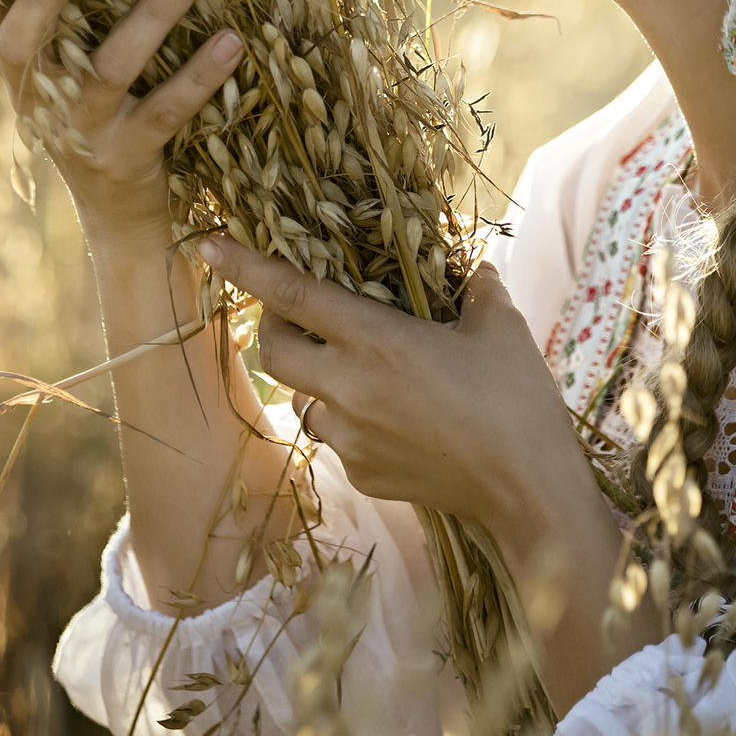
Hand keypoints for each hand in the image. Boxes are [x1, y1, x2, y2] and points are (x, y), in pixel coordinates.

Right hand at [0, 0, 243, 243]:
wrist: (117, 214)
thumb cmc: (81, 120)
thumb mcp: (43, 77)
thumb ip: (19, 19)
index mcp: (18, 76)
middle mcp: (41, 103)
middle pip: (28, 46)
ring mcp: (85, 133)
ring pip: (112, 69)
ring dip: (153, 14)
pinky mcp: (131, 156)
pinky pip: (169, 110)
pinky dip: (201, 74)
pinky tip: (230, 41)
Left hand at [196, 240, 587, 536]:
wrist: (528, 491)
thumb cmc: (517, 400)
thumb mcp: (501, 327)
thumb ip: (476, 288)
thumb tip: (473, 270)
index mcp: (375, 339)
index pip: (291, 293)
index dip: (245, 266)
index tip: (207, 244)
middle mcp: (348, 387)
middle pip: (272, 351)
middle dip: (271, 326)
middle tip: (294, 314)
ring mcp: (350, 438)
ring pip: (301, 399)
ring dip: (313, 378)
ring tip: (355, 370)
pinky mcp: (362, 475)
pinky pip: (335, 439)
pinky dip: (347, 420)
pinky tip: (390, 418)